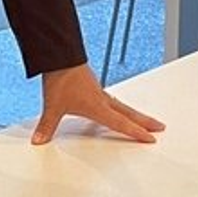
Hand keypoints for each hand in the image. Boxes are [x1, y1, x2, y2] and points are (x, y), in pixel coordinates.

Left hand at [31, 63, 164, 144]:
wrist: (59, 55)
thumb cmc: (61, 78)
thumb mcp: (53, 106)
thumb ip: (47, 126)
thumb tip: (38, 140)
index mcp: (98, 106)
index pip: (121, 123)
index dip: (136, 132)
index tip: (151, 138)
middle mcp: (102, 98)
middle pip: (129, 113)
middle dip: (144, 121)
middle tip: (159, 127)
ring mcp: (98, 91)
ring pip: (121, 105)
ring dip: (133, 113)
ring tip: (143, 119)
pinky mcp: (92, 84)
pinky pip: (110, 98)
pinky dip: (117, 105)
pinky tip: (112, 107)